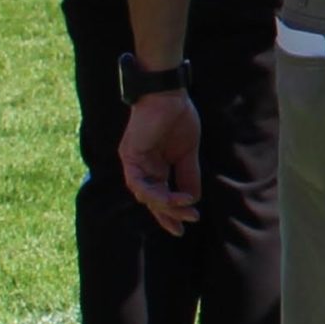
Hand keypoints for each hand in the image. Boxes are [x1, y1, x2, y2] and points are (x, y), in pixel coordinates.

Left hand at [118, 94, 201, 235]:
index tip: (184, 228)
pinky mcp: (130, 157)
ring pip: (145, 195)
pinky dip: (155, 193)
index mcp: (155, 167)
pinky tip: (173, 197)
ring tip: (186, 209)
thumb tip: (194, 200)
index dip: (171, 213)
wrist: (168, 95)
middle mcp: (142, 168)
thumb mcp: (188, 153)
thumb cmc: (178, 118)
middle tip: (186, 224)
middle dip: (169, 215)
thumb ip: (188, 175)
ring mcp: (135, 163)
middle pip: (152, 200)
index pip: (161, 196)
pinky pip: (138, 183)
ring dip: (165, 206)